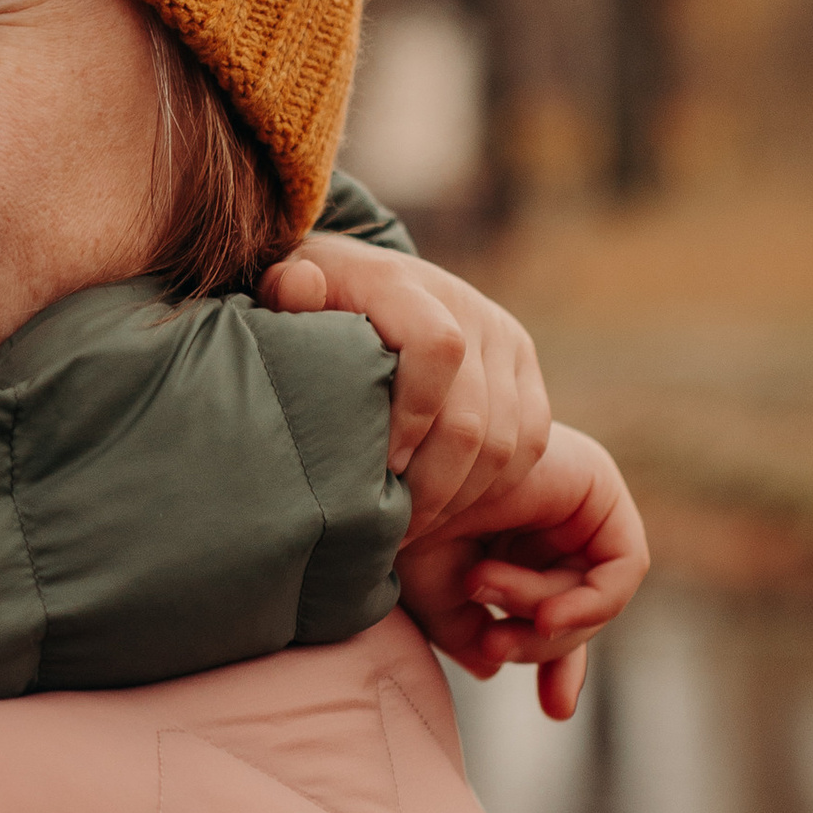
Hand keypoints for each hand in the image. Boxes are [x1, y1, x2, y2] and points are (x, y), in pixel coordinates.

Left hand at [258, 232, 551, 535]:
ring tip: (414, 528)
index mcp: (402, 282)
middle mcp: (462, 302)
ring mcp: (499, 333)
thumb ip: (286, 292)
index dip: (410, 417)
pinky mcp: (522, 363)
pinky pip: (531, 441)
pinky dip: (493, 486)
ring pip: (506, 440)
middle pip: (472, 414)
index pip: (436, 348)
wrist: (355, 284)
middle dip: (431, 485)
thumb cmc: (307, 307)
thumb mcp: (282, 292)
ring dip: (460, 497)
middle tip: (391, 530)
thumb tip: (299, 287)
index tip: (376, 469)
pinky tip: (449, 510)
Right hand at [390, 423, 649, 718]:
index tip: (555, 711)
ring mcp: (580, 500)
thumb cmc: (403, 519)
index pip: (557, 607)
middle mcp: (551, 516)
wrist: (399, 466)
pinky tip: (543, 612)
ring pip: (598, 596)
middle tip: (492, 649)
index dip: (559, 662)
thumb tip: (494, 669)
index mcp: (511, 534)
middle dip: (544, 646)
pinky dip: (589, 605)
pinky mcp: (602, 489)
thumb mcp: (435, 594)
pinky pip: (622, 570)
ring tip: (482, 589)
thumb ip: (467, 634)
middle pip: (581, 607)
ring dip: (542, 617)